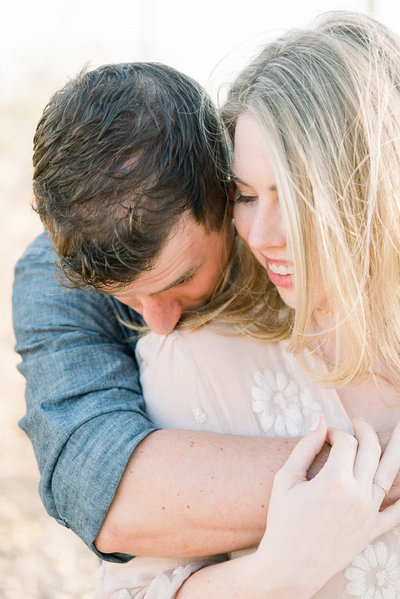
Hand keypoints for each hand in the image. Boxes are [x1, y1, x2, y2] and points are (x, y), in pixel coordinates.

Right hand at [252, 418, 399, 597]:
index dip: (335, 432)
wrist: (290, 567)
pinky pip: (397, 511)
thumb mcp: (286, 480)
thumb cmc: (283, 521)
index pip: (346, 442)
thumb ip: (304, 447)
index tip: (325, 435)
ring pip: (390, 474)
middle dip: (364, 431)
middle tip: (357, 422)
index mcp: (334, 480)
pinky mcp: (372, 531)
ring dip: (397, 448)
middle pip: (371, 450)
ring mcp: (368, 514)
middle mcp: (357, 495)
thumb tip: (319, 421)